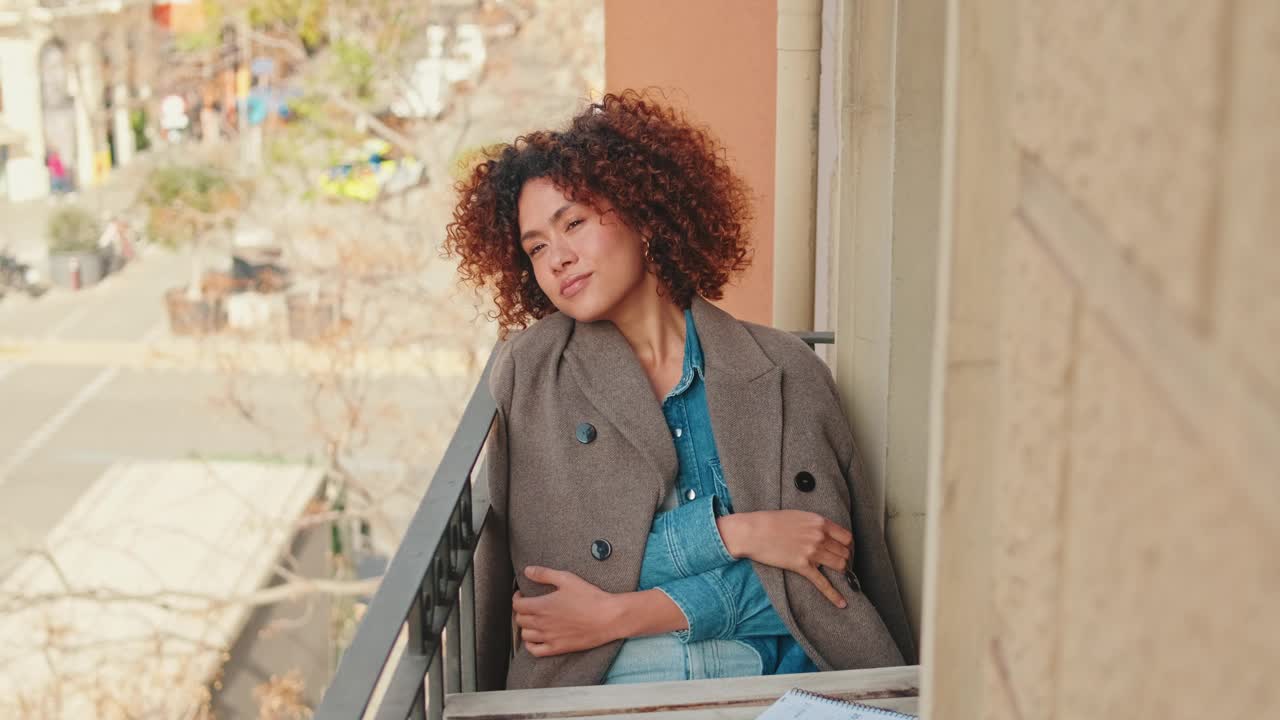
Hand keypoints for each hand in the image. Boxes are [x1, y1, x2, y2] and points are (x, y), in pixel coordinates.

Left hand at [512, 566, 622, 656]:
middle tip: (528, 605)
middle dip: (521, 611)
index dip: (516, 598)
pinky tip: (535, 638)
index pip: (518, 605)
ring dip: (525, 627)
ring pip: (525, 635)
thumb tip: (527, 571)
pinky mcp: (558, 648)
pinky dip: (530, 645)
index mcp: (542, 606)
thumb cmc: (589, 597)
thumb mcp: (566, 579)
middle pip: (520, 620)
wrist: (608, 617)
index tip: (521, 594)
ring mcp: (549, 638)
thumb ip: (544, 574)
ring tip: (532, 620)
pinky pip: (535, 651)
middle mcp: (542, 624)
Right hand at [717, 510, 853, 607]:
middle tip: (839, 563)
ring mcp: (812, 552)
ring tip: (838, 574)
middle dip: (845, 559)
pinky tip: (842, 603)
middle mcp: (820, 537)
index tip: (845, 550)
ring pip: (840, 566)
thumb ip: (815, 524)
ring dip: (842, 571)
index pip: (846, 537)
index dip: (848, 546)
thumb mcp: (799, 515)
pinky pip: (823, 583)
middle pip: (845, 553)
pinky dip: (834, 595)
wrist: (754, 531)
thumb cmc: (772, 521)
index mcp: (820, 522)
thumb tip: (825, 534)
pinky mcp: (802, 566)